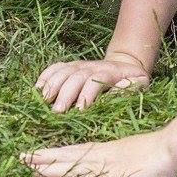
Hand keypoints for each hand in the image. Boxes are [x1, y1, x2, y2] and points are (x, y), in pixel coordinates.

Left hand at [21, 131, 176, 176]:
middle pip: (65, 157)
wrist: (168, 149)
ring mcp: (103, 167)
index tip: (34, 154)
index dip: (52, 153)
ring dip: (48, 168)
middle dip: (43, 159)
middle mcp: (99, 156)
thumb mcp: (130, 152)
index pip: (71, 151)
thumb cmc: (154, 150)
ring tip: (29, 167)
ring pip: (69, 168)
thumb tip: (107, 162)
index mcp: (104, 149)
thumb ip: (116, 158)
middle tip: (21, 158)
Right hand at [34, 54, 151, 111]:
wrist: (125, 64)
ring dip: (52, 85)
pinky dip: (45, 76)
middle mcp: (92, 66)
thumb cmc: (133, 81)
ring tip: (44, 101)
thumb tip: (120, 88)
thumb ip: (132, 87)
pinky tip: (37, 89)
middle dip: (66, 93)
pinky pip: (55, 68)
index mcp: (110, 71)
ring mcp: (80, 65)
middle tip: (57, 111)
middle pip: (76, 76)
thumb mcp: (139, 84)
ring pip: (63, 71)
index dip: (88, 93)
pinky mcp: (71, 66)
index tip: (80, 110)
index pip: (96, 79)